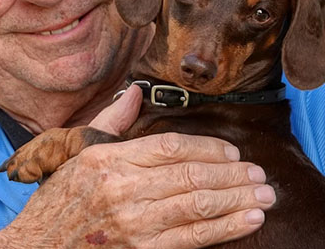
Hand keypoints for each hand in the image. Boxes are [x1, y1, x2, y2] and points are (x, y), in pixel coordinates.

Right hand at [0, 87, 274, 247]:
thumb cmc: (58, 204)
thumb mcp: (78, 155)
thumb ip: (111, 122)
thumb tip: (137, 91)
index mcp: (107, 160)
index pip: (169, 146)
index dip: (208, 147)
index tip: (233, 152)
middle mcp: (121, 188)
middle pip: (190, 176)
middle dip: (233, 175)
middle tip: (261, 175)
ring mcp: (131, 224)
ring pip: (196, 206)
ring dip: (237, 200)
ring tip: (266, 196)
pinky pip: (190, 238)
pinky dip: (224, 228)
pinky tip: (248, 221)